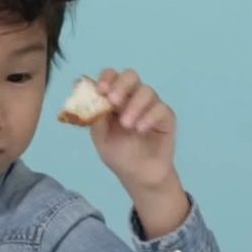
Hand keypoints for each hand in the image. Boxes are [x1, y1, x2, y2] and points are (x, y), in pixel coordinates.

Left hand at [89, 68, 177, 189]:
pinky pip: (161, 109)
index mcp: (115, 99)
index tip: (100, 90)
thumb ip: (96, 117)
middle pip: (130, 76)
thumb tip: (85, 96)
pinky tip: (141, 129)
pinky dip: (149, 117)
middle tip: (113, 101)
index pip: (111, 77)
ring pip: (146, 91)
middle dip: (121, 85)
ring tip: (127, 125)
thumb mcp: (101, 138)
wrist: (139, 176)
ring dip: (134, 105)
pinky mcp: (166, 117)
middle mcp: (133, 97)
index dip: (106, 78)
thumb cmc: (119, 154)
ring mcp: (151, 105)